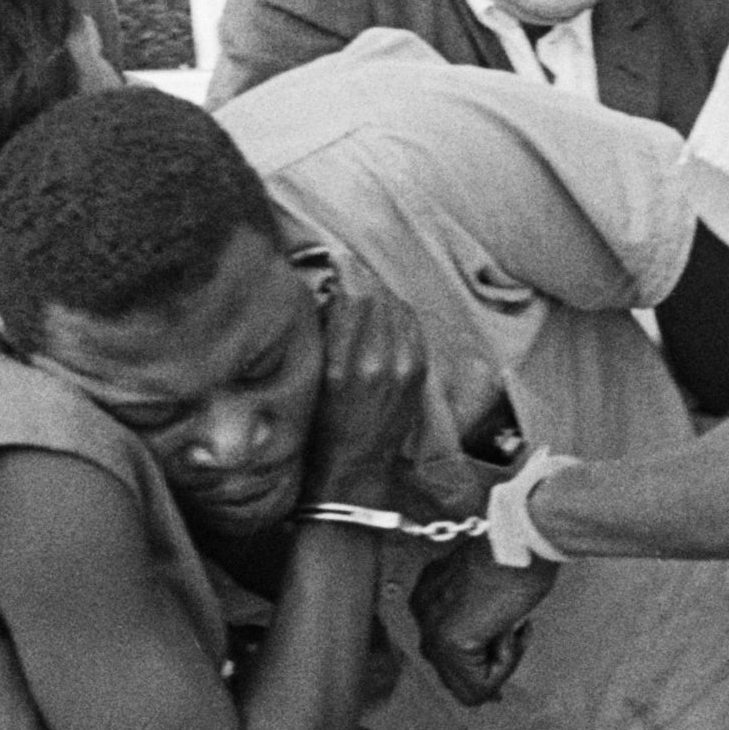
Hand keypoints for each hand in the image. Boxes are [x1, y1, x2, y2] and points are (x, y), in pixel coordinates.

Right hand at [300, 277, 426, 510]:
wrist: (352, 472)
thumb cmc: (318, 429)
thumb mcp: (309, 379)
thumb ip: (322, 332)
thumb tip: (331, 288)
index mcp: (347, 364)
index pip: (356, 293)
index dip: (345, 268)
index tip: (332, 257)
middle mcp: (381, 362)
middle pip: (379, 295)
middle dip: (361, 277)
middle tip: (343, 270)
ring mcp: (405, 368)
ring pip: (398, 306)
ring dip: (379, 292)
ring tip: (361, 290)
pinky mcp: (418, 373)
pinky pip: (411, 325)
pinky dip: (396, 312)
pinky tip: (382, 313)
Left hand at [411, 538, 556, 706]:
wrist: (523, 536)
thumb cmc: (518, 554)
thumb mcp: (487, 590)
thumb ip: (480, 620)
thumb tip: (491, 667)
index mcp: (427, 596)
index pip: (447, 652)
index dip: (484, 658)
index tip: (508, 636)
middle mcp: (422, 613)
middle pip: (454, 673)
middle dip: (489, 664)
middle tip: (513, 631)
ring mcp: (432, 629)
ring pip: (469, 686)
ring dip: (501, 664)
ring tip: (511, 624)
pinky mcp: (449, 642)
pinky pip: (480, 686)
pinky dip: (506, 665)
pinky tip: (509, 628)